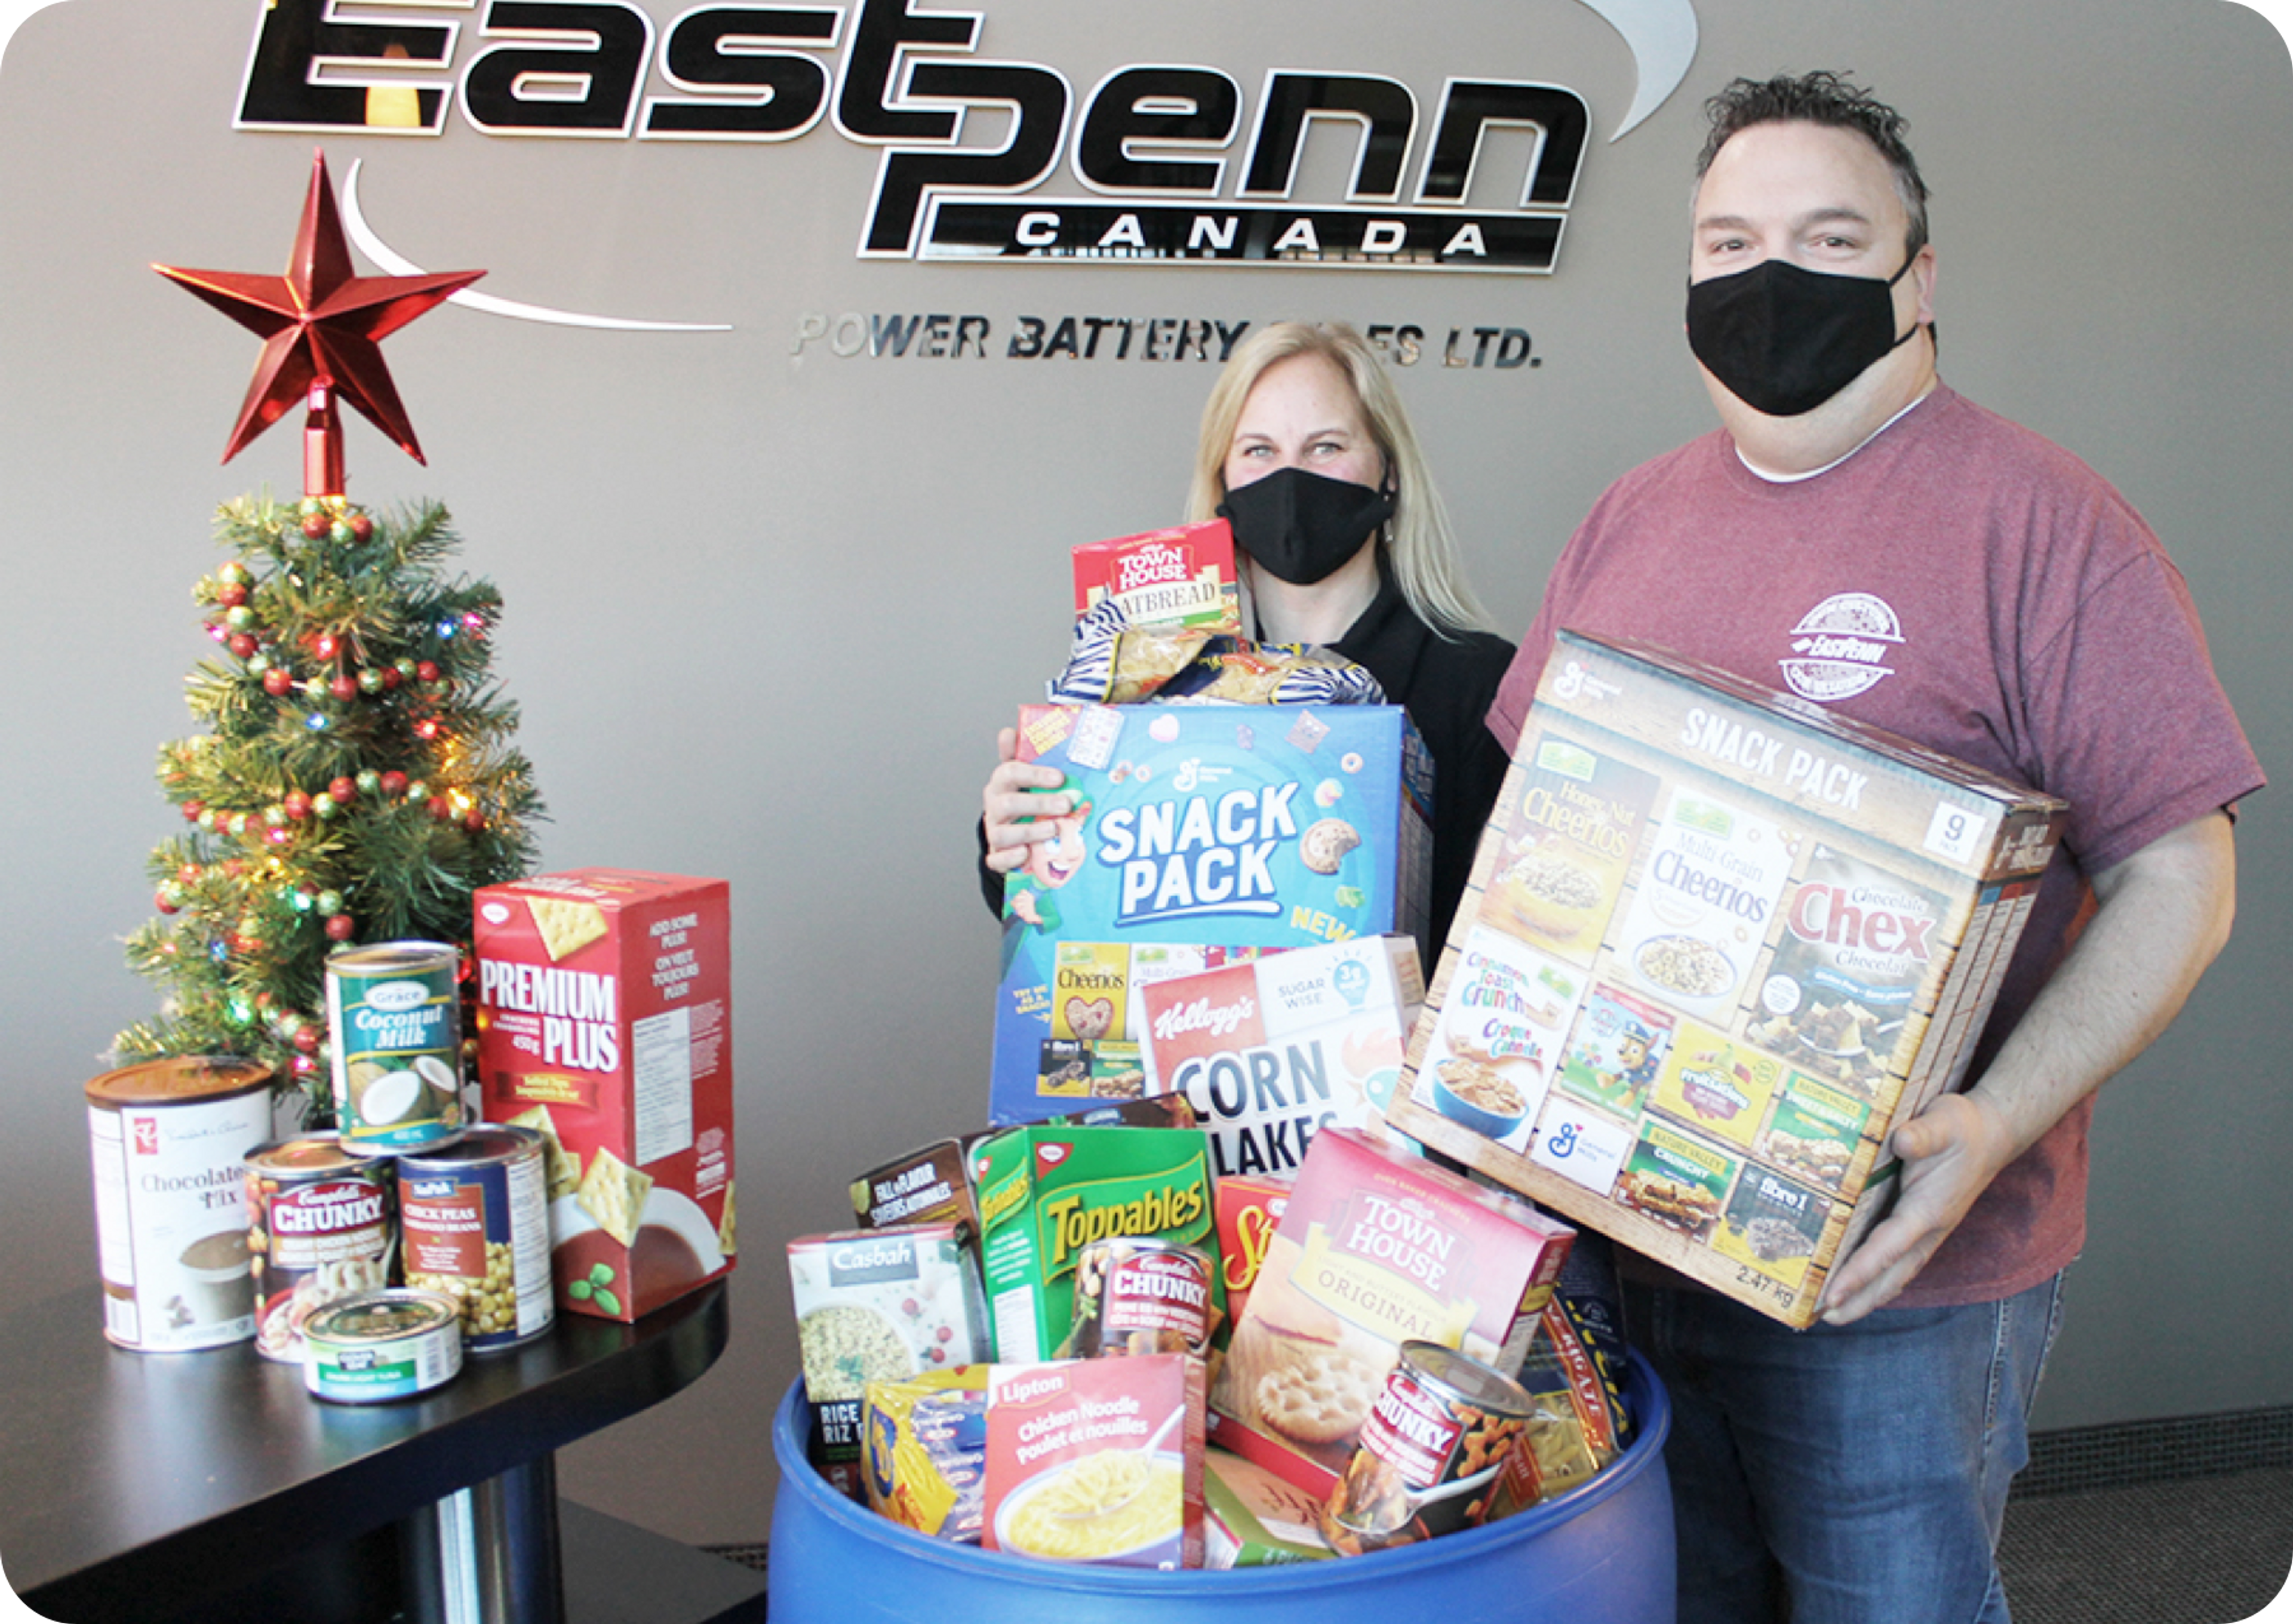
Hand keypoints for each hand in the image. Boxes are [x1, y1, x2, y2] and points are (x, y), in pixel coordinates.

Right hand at [982, 726, 1073, 874]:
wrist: (1008, 834)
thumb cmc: (1021, 800)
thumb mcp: (1023, 776)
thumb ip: (1021, 754)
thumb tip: (1011, 730)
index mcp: (1001, 784)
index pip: (1009, 772)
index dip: (1034, 774)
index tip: (1059, 777)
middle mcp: (994, 807)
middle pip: (1009, 803)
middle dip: (1039, 803)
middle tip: (1066, 804)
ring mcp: (994, 832)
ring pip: (1002, 833)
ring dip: (1030, 831)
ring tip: (1054, 829)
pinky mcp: (996, 855)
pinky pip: (997, 859)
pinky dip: (1011, 858)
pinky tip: (1027, 854)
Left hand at [1817, 1091, 2017, 1324]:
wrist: (1990, 1133)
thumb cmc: (1962, 1128)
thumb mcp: (1943, 1122)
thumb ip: (1922, 1134)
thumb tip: (1902, 1139)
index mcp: (1928, 1210)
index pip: (1888, 1248)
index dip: (1859, 1273)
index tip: (1832, 1295)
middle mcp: (1927, 1229)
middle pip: (1891, 1276)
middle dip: (1859, 1300)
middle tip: (1824, 1318)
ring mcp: (1926, 1232)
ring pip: (1895, 1273)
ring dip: (1867, 1296)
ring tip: (1832, 1313)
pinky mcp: (1922, 1227)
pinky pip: (1896, 1260)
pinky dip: (1875, 1277)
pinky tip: (1854, 1284)